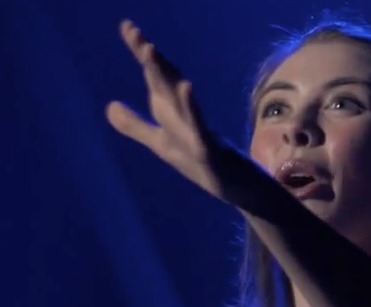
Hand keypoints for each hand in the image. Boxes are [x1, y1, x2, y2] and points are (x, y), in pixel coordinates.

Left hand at [106, 20, 223, 197]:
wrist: (234, 187)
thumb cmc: (200, 163)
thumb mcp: (161, 145)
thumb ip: (136, 126)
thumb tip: (109, 106)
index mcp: (171, 112)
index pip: (154, 77)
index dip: (141, 53)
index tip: (127, 27)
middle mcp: (184, 114)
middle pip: (165, 81)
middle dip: (150, 58)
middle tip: (133, 32)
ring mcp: (197, 129)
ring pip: (177, 98)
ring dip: (164, 75)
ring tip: (149, 51)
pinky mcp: (208, 147)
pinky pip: (199, 125)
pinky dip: (191, 107)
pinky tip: (186, 88)